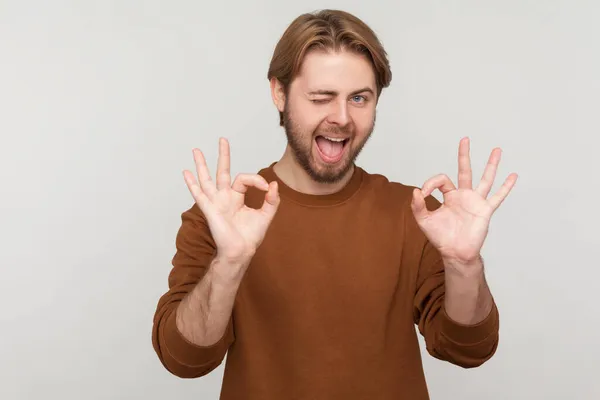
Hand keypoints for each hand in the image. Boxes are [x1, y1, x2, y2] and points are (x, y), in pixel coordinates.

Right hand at [183, 138, 279, 262]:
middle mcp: (225, 197)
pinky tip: (186, 172)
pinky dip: (192, 183)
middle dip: (223, 155)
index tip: (267, 187)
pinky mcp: (210, 209)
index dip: (257, 180)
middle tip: (222, 139)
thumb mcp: (266, 215)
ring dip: (202, 165)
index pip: (245, 179)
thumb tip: (274, 184)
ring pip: (207, 179)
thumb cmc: (251, 237)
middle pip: (222, 171)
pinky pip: (199, 194)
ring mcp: (216, 202)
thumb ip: (272, 200)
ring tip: (196, 150)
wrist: (241, 251)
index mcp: (237, 197)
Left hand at [410, 137, 517, 267]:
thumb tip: (416, 191)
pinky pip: (497, 197)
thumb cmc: (440, 237)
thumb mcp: (424, 221)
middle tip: (465, 139)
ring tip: (497, 149)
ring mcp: (475, 202)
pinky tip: (513, 176)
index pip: (441, 180)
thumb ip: (417, 206)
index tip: (423, 193)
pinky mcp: (485, 210)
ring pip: (485, 179)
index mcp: (449, 196)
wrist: (455, 252)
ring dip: (491, 164)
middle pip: (464, 170)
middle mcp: (463, 195)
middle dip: (464, 155)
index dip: (430, 183)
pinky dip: (506, 187)